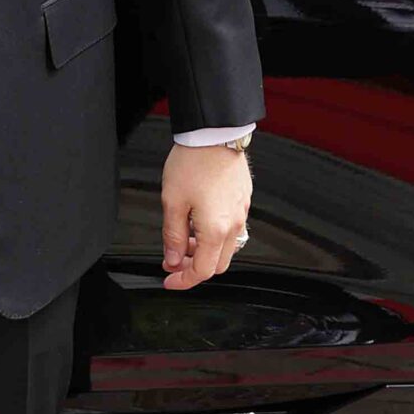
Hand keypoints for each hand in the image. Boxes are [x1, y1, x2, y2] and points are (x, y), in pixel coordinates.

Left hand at [160, 141, 251, 291]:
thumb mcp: (172, 202)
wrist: (214, 133)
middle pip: (218, 264)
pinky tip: (198, 220)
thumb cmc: (193, 162)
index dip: (184, 280)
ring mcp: (242, 212)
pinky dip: (215, 234)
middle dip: (195, 267)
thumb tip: (173, 259)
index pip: (203, 271)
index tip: (170, 279)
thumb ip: (173, 236)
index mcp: (216, 229)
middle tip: (174, 259)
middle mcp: (234, 224)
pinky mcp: (244, 200)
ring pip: (226, 247)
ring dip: (205, 251)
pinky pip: (232, 228)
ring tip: (184, 236)